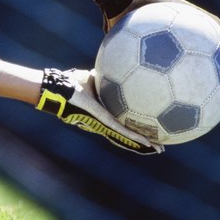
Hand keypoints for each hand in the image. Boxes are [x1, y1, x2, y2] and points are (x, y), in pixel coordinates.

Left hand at [36, 68, 163, 154]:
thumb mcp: (92, 78)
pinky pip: (120, 130)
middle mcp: (104, 122)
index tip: (149, 131)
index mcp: (103, 114)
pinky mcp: (102, 121)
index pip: (122, 124)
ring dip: (142, 144)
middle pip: (127, 135)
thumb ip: (104, 77)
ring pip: (126, 137)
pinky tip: (146, 142)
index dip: (135, 129)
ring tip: (159, 150)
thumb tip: (114, 69)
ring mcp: (103, 123)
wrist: (60, 89)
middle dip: (143, 141)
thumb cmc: (71, 83)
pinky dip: (134, 137)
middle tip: (159, 146)